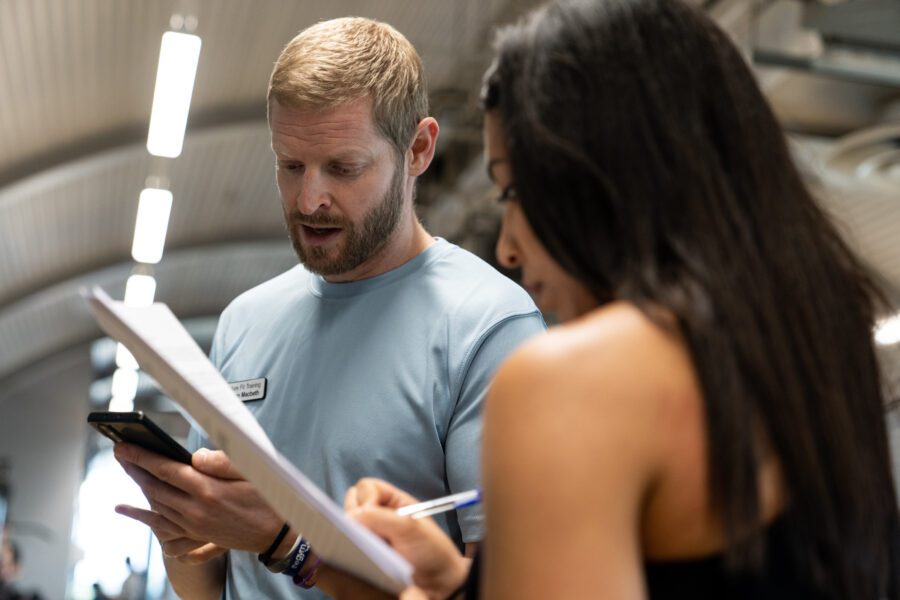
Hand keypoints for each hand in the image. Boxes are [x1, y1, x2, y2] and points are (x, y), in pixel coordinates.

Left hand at [113, 444, 286, 557]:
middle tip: (120, 453)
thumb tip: (195, 455)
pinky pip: (161, 524)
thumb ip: (222, 462)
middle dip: (135, 469)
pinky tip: (128, 509)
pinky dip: (143, 514)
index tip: (124, 446)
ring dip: (139, 486)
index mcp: (208, 491)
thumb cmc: (267, 498)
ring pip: (156, 504)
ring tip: (129, 469)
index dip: (142, 457)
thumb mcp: (251, 473)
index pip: (165, 470)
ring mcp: (193, 526)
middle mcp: (195, 511)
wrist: (276, 534)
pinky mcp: (195, 535)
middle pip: (155, 487)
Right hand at [344, 478, 469, 599]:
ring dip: (352, 532)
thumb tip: (350, 516)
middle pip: (352, 503)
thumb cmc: (431, 550)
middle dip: (355, 515)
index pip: (366, 487)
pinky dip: (350, 546)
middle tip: (369, 533)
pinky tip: (361, 554)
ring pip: (347, 523)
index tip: (370, 516)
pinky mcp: (365, 552)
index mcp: (393, 501)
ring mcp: (371, 533)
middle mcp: (379, 515)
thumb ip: (380, 518)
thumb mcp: (410, 528)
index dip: (365, 499)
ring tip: (368, 546)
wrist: (437, 583)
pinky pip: (348, 543)